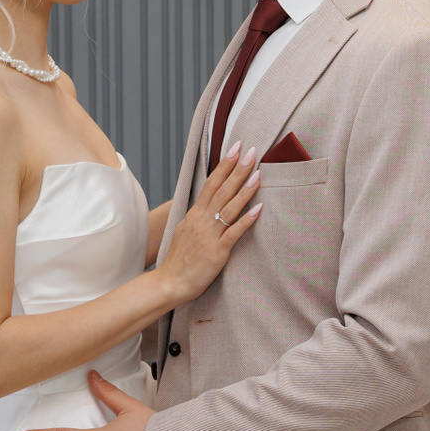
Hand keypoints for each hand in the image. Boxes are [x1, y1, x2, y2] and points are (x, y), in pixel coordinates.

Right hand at [157, 141, 262, 303]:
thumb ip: (198, 216)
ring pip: (229, 207)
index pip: (211, 183)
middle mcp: (202, 220)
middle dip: (237, 169)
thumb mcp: (185, 230)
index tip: (235, 147)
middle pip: (221, 189)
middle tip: (251, 151)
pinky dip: (247, 220)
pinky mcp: (217, 251)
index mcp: (195, 214)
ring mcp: (210, 235)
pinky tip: (259, 209)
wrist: (170, 283)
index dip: (224, 165)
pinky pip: (234, 232)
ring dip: (244, 189)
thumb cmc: (180, 259)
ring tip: (257, 173)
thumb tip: (208, 204)